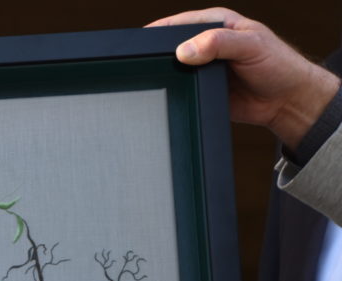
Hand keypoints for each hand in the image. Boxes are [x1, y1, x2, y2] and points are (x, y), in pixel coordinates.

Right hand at [148, 8, 339, 147]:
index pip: (179, 24)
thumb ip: (219, 42)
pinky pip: (182, 91)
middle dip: (165, 59)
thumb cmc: (279, 66)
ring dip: (173, 78)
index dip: (161, 34)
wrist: (286, 101)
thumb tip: (185, 50)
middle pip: (172, 48)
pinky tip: (184, 95)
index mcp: (216, 24)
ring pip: (174, 72)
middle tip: (167, 68)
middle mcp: (207, 44)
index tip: (149, 47)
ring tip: (181, 81)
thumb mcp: (252, 44)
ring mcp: (203, 68)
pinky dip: (179, 94)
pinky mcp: (202, 89)